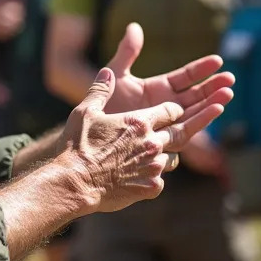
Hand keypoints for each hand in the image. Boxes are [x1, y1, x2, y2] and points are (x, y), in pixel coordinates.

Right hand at [59, 68, 222, 213]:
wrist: (74, 183)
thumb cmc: (78, 145)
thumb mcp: (86, 112)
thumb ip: (100, 90)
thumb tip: (107, 72)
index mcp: (139, 122)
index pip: (170, 110)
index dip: (174, 109)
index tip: (176, 109)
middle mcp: (152, 142)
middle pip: (180, 132)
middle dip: (186, 127)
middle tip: (186, 127)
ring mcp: (153, 167)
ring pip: (172, 158)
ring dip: (166, 154)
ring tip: (155, 155)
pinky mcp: (151, 188)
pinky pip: (161, 180)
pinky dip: (154, 177)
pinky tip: (141, 177)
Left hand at [100, 23, 234, 151]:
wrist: (94, 132)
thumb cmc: (103, 104)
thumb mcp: (116, 74)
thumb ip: (127, 52)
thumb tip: (134, 26)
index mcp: (159, 88)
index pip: (186, 76)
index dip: (201, 69)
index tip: (218, 60)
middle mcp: (168, 106)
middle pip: (196, 95)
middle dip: (213, 87)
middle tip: (230, 79)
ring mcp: (168, 123)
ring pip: (195, 112)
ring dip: (212, 104)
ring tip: (227, 94)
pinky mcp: (165, 140)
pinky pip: (185, 131)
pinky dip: (199, 122)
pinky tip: (213, 113)